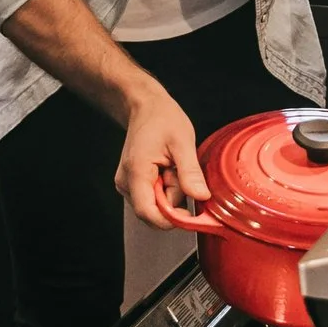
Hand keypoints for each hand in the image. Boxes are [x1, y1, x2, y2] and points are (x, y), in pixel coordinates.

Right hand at [115, 83, 206, 228]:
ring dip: (171, 192)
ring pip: (156, 204)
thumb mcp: (183, 142)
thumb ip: (190, 172)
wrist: (146, 106)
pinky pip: (153, 197)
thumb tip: (201, 197)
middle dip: (174, 199)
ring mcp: (127, 184)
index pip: (148, 212)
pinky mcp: (132, 184)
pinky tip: (167, 170)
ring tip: (173, 167)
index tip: (192, 214)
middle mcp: (126, 182)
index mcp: (136, 172)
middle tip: (180, 172)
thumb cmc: (162, 119)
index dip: (171, 220)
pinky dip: (166, 188)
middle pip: (154, 210)